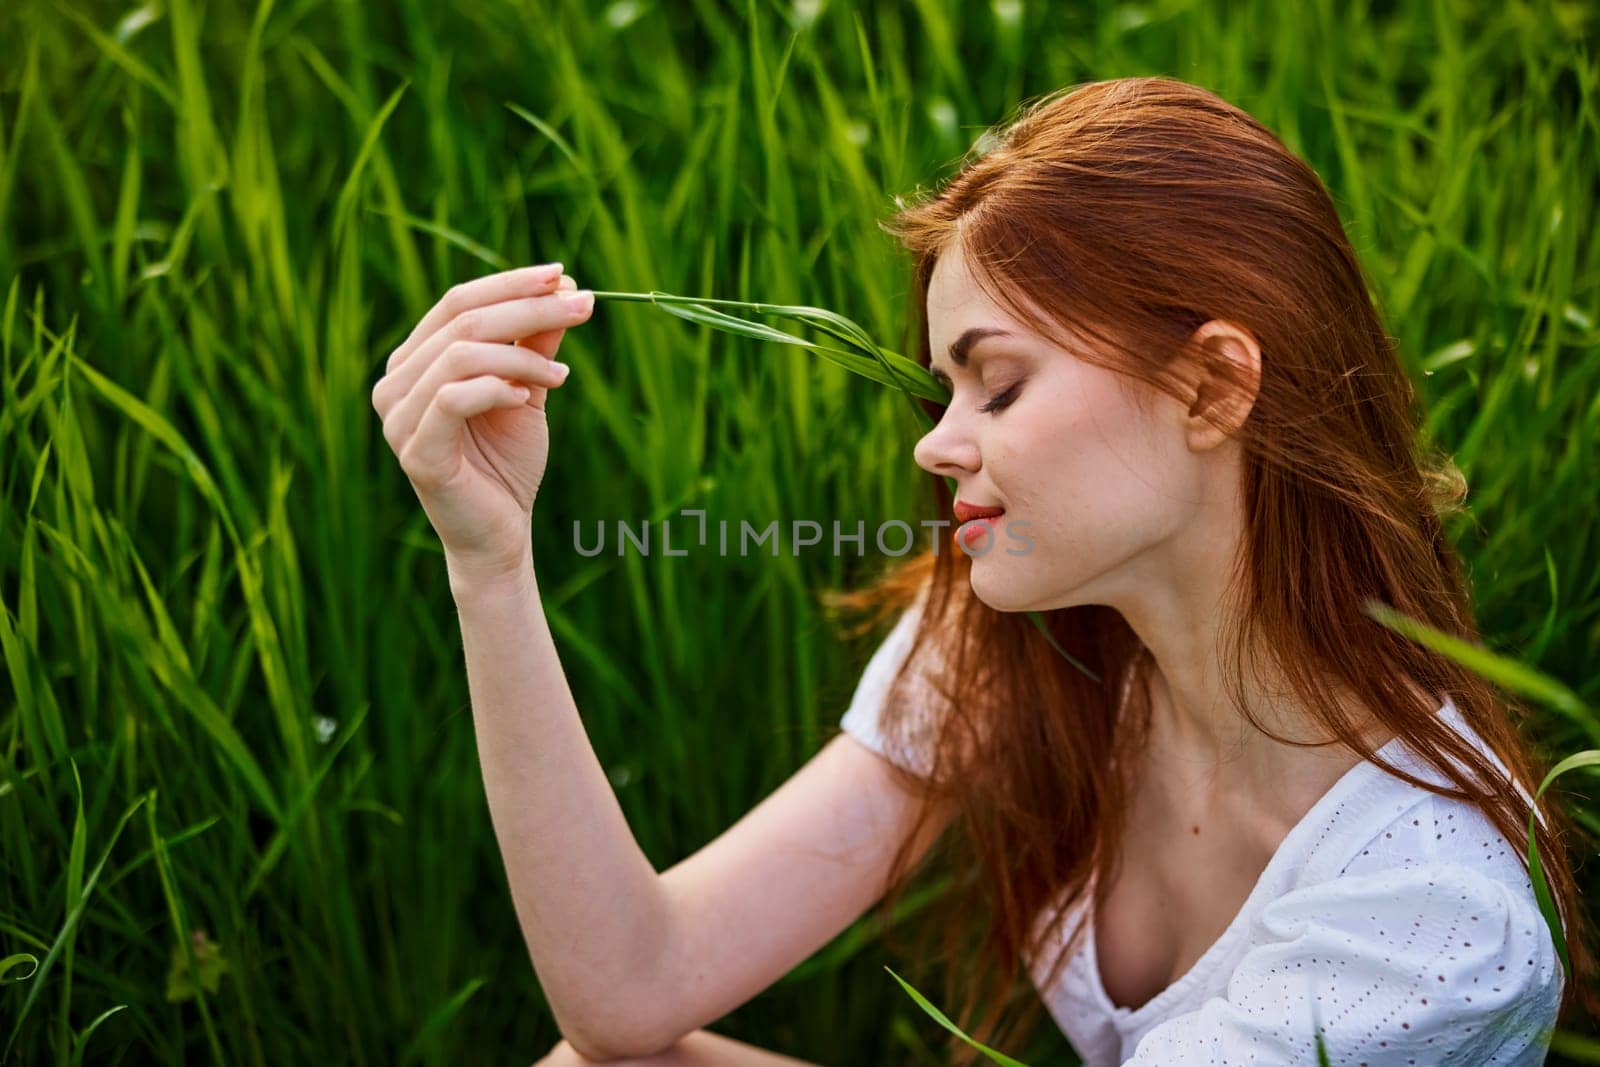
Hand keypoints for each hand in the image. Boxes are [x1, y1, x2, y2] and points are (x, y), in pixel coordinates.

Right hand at [371, 262, 593, 578]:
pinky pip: (453, 399)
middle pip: (463, 319)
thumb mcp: (528, 389)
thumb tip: (565, 287)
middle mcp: (395, 383)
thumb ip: (536, 342)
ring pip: (460, 354)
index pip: (459, 301)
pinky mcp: (415, 452)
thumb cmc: (508, 461)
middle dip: (529, 307)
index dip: (513, 283)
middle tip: (583, 307)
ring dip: (522, 356)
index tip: (565, 275)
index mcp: (415, 360)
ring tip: (562, 377)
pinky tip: (530, 398)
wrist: (501, 533)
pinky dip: (498, 389)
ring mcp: (397, 418)